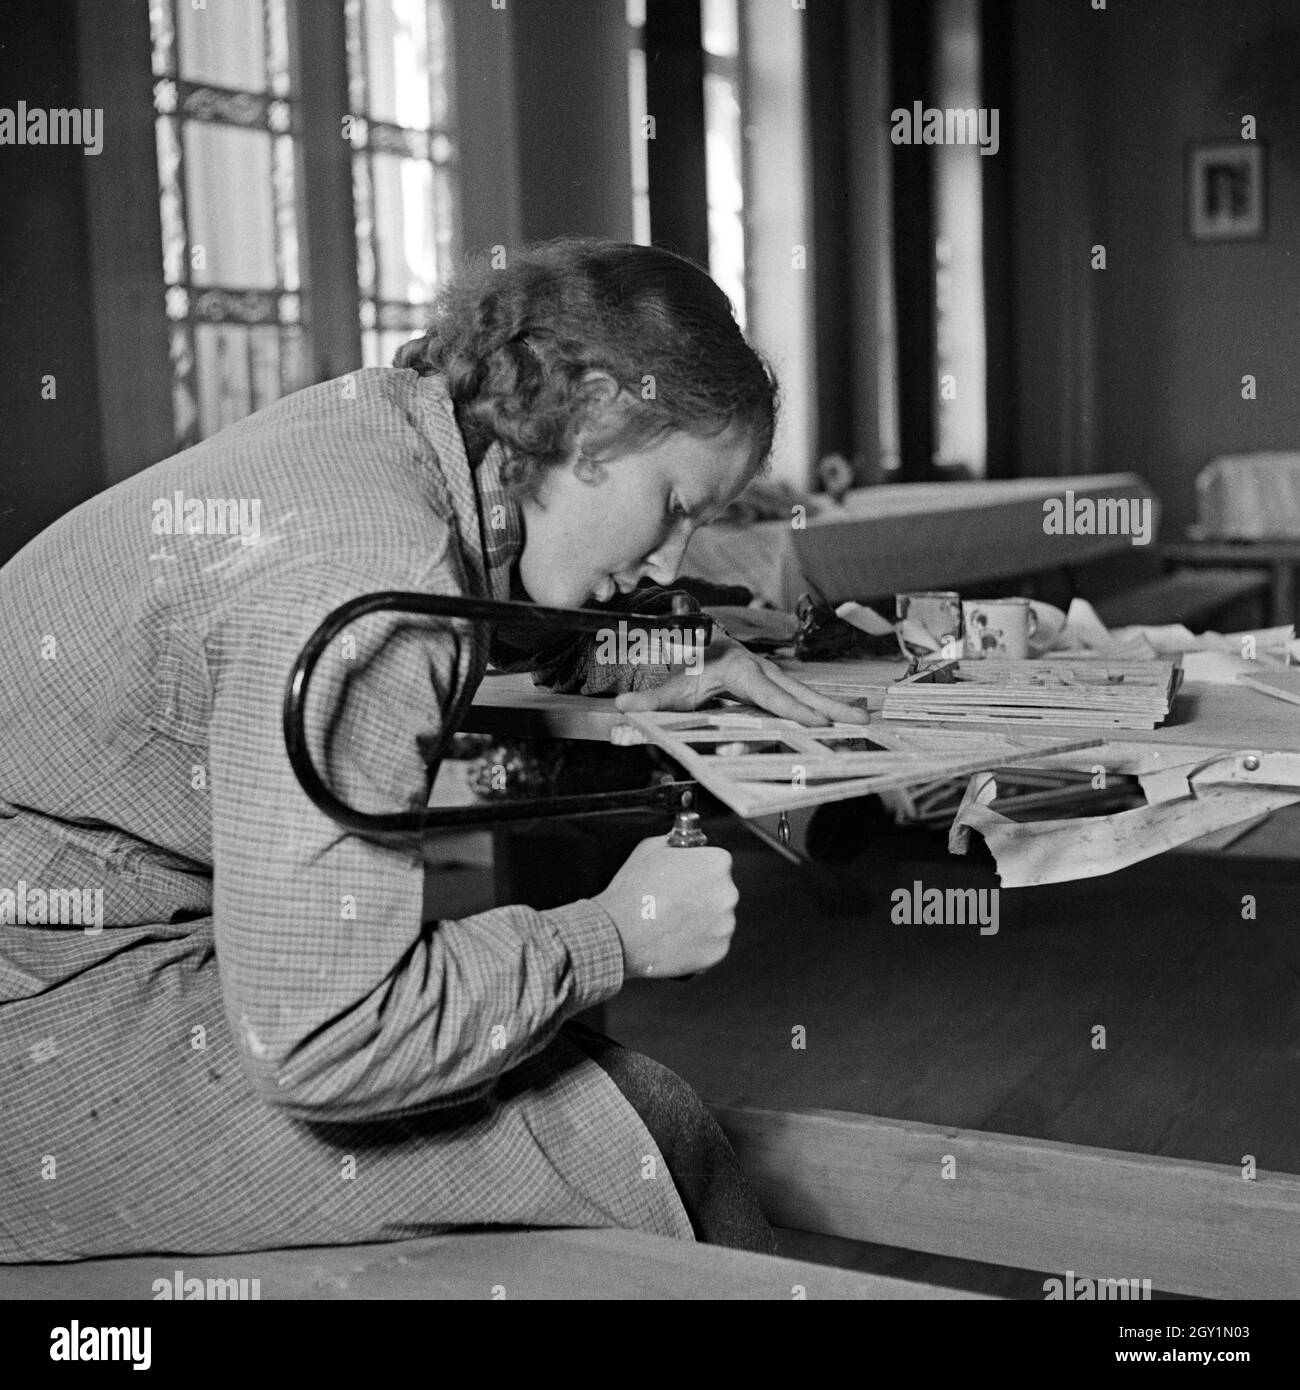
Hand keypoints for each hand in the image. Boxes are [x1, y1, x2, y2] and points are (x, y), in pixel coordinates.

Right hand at [593, 836, 737, 978]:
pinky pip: (713, 944)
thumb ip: (675, 843)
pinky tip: (676, 939)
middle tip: (676, 902)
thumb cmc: (632, 891)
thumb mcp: (650, 848)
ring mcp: (725, 925)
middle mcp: (728, 893)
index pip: (717, 863)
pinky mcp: (718, 951)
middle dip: (702, 896)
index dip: (697, 870)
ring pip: (718, 920)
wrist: (618, 934)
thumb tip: (682, 846)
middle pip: (720, 892)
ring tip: (672, 923)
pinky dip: (699, 944)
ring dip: (702, 921)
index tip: (684, 878)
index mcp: (716, 863)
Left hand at [613, 635, 870, 725]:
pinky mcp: (781, 688)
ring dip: (838, 707)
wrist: (703, 645)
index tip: (817, 724)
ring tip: (867, 718)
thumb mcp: (671, 685)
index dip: (793, 710)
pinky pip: (806, 699)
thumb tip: (621, 708)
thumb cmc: (690, 667)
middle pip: (799, 695)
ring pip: (808, 695)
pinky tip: (854, 717)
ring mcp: (776, 679)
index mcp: (741, 673)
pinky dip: (831, 707)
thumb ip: (650, 700)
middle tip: (859, 721)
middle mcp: (764, 674)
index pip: (770, 696)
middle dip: (829, 708)